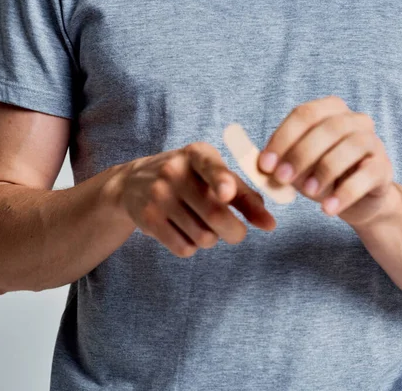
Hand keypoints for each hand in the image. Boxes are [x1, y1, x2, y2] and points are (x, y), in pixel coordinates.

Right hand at [115, 142, 275, 256]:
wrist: (132, 184)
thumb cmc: (187, 180)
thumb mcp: (212, 175)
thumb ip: (244, 195)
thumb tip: (270, 224)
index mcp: (197, 154)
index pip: (210, 166)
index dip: (221, 180)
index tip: (227, 193)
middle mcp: (174, 171)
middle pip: (215, 214)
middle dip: (235, 232)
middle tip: (236, 233)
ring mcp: (158, 195)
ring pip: (203, 236)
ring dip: (211, 239)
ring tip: (201, 226)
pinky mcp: (148, 219)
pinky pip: (184, 248)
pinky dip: (192, 247)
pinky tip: (184, 232)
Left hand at [257, 95, 394, 225]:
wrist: (353, 201)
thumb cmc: (319, 176)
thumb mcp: (294, 168)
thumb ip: (277, 162)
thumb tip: (258, 165)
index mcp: (329, 110)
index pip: (304, 114)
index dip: (282, 138)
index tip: (265, 164)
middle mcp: (354, 120)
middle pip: (327, 128)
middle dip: (301, 153)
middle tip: (282, 178)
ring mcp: (373, 142)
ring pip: (350, 147)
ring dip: (324, 170)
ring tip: (308, 194)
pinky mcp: (384, 168)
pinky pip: (367, 175)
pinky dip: (345, 193)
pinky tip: (328, 209)